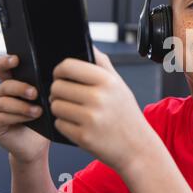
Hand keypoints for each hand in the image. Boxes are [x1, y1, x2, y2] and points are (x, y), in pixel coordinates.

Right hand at [0, 55, 48, 163]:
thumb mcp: (43, 102)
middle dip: (21, 87)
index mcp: (10, 86)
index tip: (17, 59)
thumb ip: (41, 89)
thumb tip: (52, 78)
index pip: (2, 68)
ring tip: (38, 111)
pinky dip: (18, 117)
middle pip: (6, 85)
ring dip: (22, 106)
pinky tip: (31, 118)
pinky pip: (1, 117)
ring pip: (4, 102)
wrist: (35, 146)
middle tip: (35, 93)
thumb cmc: (41, 122)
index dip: (6, 61)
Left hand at [51, 47, 149, 171]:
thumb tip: (87, 45)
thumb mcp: (120, 85)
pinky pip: (59, 124)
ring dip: (60, 108)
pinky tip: (79, 125)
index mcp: (107, 81)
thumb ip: (103, 64)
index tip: (61, 76)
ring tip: (75, 112)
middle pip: (57, 87)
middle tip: (69, 97)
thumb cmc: (126, 114)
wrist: (137, 147)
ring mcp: (90, 119)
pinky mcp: (83, 137)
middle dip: (58, 92)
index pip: (68, 66)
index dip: (59, 70)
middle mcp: (99, 98)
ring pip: (55, 106)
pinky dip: (65, 124)